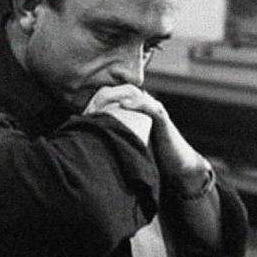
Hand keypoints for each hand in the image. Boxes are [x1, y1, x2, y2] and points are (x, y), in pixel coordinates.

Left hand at [85, 85, 210, 178]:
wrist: (174, 165)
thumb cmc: (149, 154)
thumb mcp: (125, 142)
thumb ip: (111, 136)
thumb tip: (86, 139)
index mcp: (131, 108)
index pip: (110, 95)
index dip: (96, 101)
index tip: (83, 114)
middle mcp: (141, 104)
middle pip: (118, 91)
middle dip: (101, 98)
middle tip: (88, 111)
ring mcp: (152, 108)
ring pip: (132, 94)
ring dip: (115, 97)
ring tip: (100, 107)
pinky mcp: (162, 117)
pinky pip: (149, 106)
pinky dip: (136, 103)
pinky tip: (123, 105)